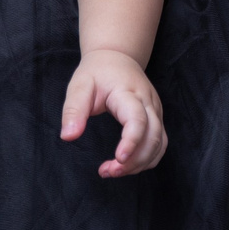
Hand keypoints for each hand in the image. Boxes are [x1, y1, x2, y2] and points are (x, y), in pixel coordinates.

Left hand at [61, 49, 166, 176]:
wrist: (117, 57)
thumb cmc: (97, 73)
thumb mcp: (79, 86)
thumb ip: (73, 111)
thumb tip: (68, 137)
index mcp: (129, 93)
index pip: (137, 120)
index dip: (131, 141)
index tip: (118, 159)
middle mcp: (148, 103)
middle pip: (153, 136)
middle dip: (134, 160)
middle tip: (108, 171)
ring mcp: (156, 111)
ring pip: (160, 143)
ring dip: (141, 163)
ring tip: (114, 171)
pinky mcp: (157, 118)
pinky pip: (160, 143)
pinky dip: (147, 159)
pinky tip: (127, 165)